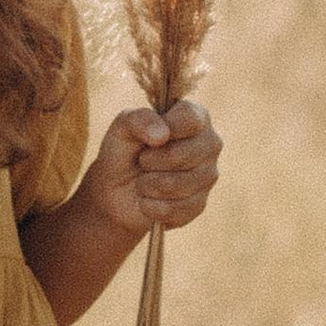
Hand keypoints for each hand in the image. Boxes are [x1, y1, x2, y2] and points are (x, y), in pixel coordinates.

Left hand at [87, 97, 220, 238]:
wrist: (116, 191)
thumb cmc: (124, 151)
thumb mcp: (122, 127)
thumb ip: (138, 120)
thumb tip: (161, 135)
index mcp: (195, 116)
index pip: (191, 119)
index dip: (167, 129)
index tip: (148, 138)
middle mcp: (209, 143)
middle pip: (184, 155)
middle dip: (150, 162)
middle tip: (141, 161)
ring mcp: (208, 175)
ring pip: (178, 185)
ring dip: (148, 186)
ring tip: (142, 180)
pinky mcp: (200, 204)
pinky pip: (176, 209)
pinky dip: (151, 207)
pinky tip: (147, 200)